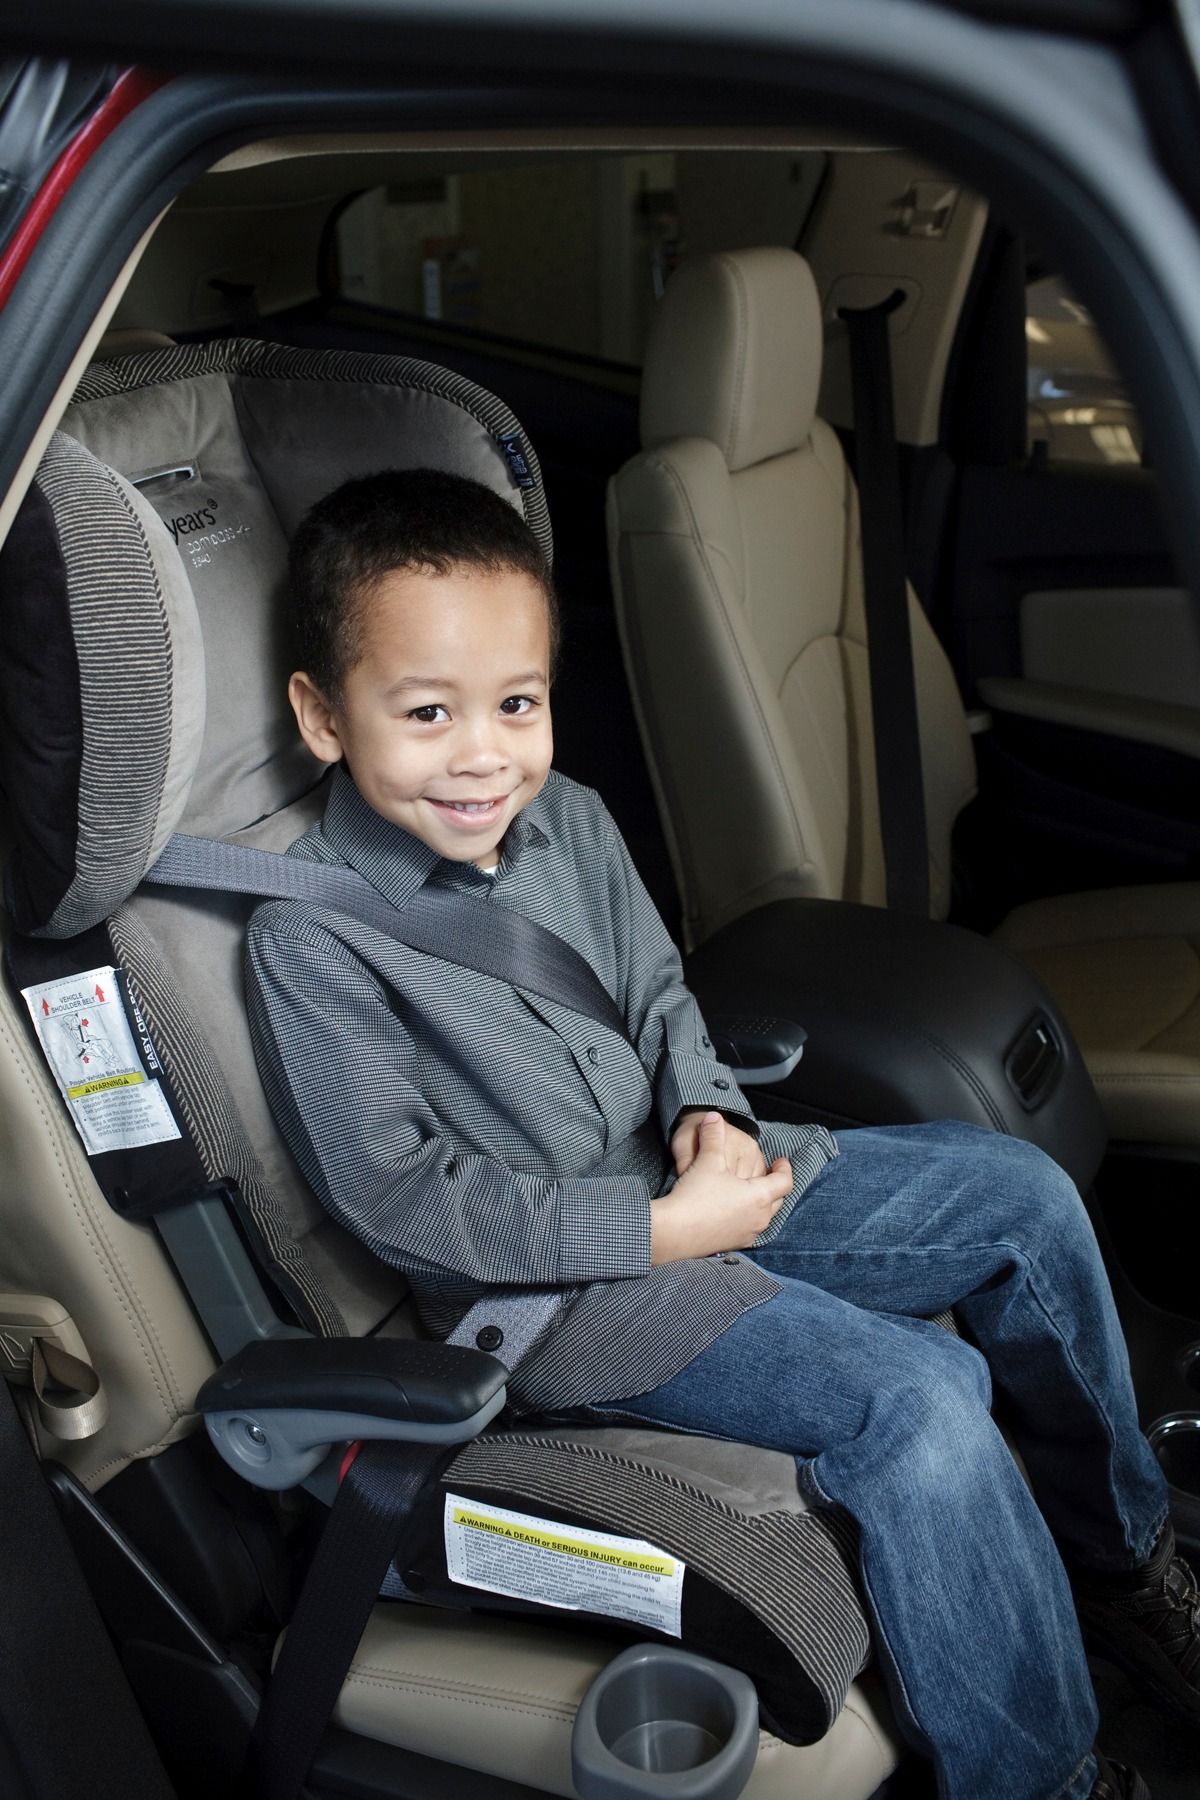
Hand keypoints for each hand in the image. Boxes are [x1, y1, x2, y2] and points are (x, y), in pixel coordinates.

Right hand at [652, 1112, 791, 1264]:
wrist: (674, 1232)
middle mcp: (759, 1219)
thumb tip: (714, 1116)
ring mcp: (747, 1235)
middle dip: (774, 1185)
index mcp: (759, 1197)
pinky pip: (749, 1229)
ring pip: (764, 1216)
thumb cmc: (695, 1196)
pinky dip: (747, 1217)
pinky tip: (733, 1210)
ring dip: (761, 1202)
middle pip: (777, 1201)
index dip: (784, 1168)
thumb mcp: (707, 1161)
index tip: (780, 1160)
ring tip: (750, 1191)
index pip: (784, 1182)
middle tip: (768, 1174)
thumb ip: (713, 1136)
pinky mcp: (733, 1245)